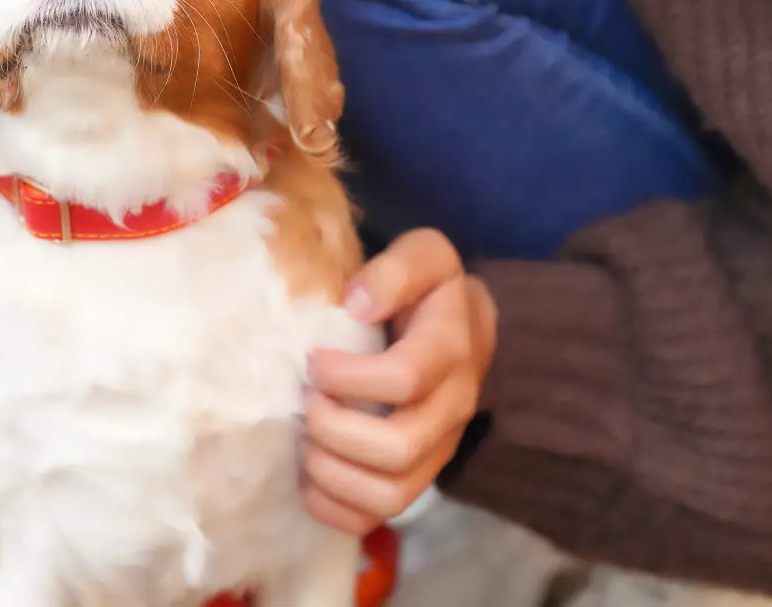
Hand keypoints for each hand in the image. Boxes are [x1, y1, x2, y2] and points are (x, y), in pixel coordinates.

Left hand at [302, 229, 497, 533]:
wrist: (466, 328)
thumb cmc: (431, 291)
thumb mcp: (424, 254)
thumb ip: (395, 268)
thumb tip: (356, 303)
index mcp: (451, 350)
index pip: (404, 378)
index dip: (347, 375)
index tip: (314, 359)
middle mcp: (452, 408)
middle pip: (397, 447)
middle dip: (334, 428)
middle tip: (306, 402)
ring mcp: (438, 450)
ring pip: (390, 494)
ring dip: (333, 474)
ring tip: (306, 442)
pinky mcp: (419, 477)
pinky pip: (379, 518)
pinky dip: (335, 509)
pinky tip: (310, 477)